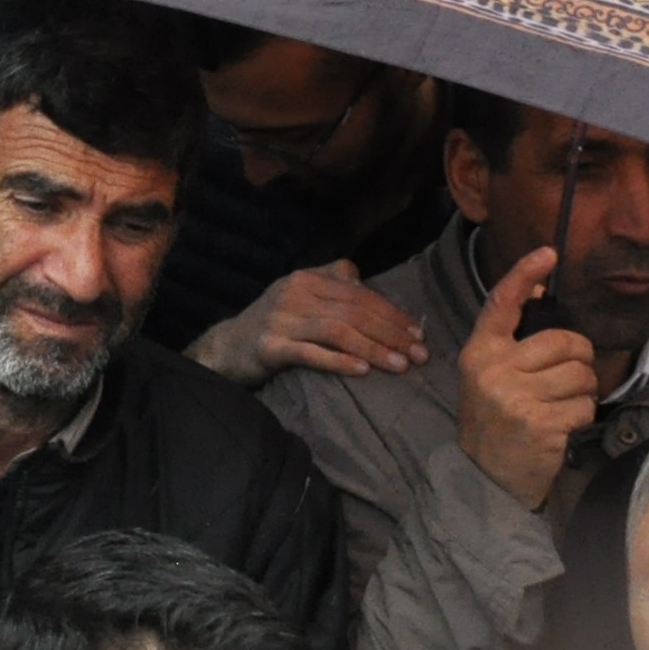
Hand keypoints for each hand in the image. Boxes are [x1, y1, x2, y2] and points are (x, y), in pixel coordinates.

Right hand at [192, 262, 429, 385]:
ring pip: (337, 330)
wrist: (228, 346)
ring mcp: (281, 319)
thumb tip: (359, 277)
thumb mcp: (299, 293)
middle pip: (353, 310)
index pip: (359, 293)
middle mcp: (294, 293)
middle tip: (420, 354)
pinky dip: (339, 361)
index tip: (418, 333)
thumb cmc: (274, 321)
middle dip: (391, 332)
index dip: (391, 312)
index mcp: (307, 278)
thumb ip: (328, 280)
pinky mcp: (270, 346)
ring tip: (401, 365)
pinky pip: (310, 353)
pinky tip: (362, 371)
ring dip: (373, 348)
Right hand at [453, 245, 601, 511]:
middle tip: (568, 376)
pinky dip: (582, 416)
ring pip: (580, 374)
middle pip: (564, 342)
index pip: (503, 302)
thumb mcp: (491, 372)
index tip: (549, 253)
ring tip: (561, 405)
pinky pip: (584, 405)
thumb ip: (512, 336)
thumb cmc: (495, 415)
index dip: (526, 274)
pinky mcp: (541, 423)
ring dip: (582, 391)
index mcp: (480, 351)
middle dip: (579, 358)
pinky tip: (563, 425)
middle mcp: (494, 369)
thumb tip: (541, 290)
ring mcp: (517, 397)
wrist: (487, 474)